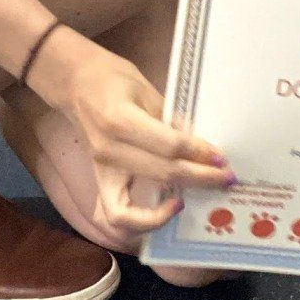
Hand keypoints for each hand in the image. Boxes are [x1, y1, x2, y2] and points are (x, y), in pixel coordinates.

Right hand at [27, 26, 233, 240]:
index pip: (169, 146)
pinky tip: (168, 206)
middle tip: (225, 177)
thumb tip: (201, 147)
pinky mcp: (100, 180)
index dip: (200, 153)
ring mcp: (101, 170)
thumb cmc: (112, 78)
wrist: (74, 83)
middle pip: (162, 173)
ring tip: (193, 200)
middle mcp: (108, 150)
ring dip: (166, 211)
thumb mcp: (146, 90)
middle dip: (200, 178)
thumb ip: (171, 120)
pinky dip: (143, 220)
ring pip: (134, 208)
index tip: (221, 157)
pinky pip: (118, 214)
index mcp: (119, 120)